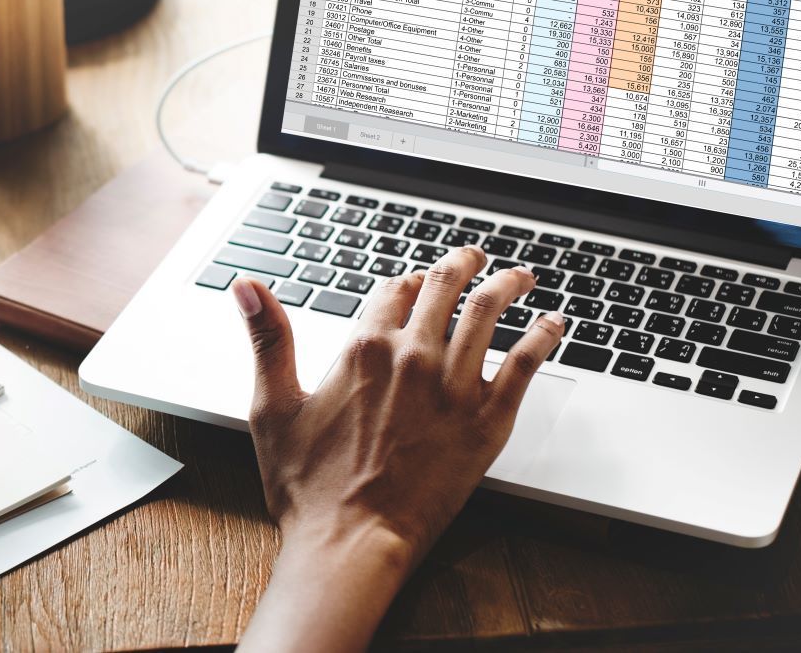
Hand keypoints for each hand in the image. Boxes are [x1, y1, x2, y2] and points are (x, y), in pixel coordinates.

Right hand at [233, 245, 564, 650]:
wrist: (351, 542)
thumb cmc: (308, 487)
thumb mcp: (273, 406)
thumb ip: (268, 338)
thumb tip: (247, 286)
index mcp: (363, 349)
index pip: (394, 289)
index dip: (406, 280)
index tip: (416, 280)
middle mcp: (412, 357)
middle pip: (446, 288)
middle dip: (462, 264)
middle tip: (474, 257)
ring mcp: (454, 388)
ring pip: (489, 313)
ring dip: (507, 284)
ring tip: (519, 276)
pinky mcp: (487, 421)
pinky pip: (525, 364)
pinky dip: (543, 336)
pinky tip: (553, 324)